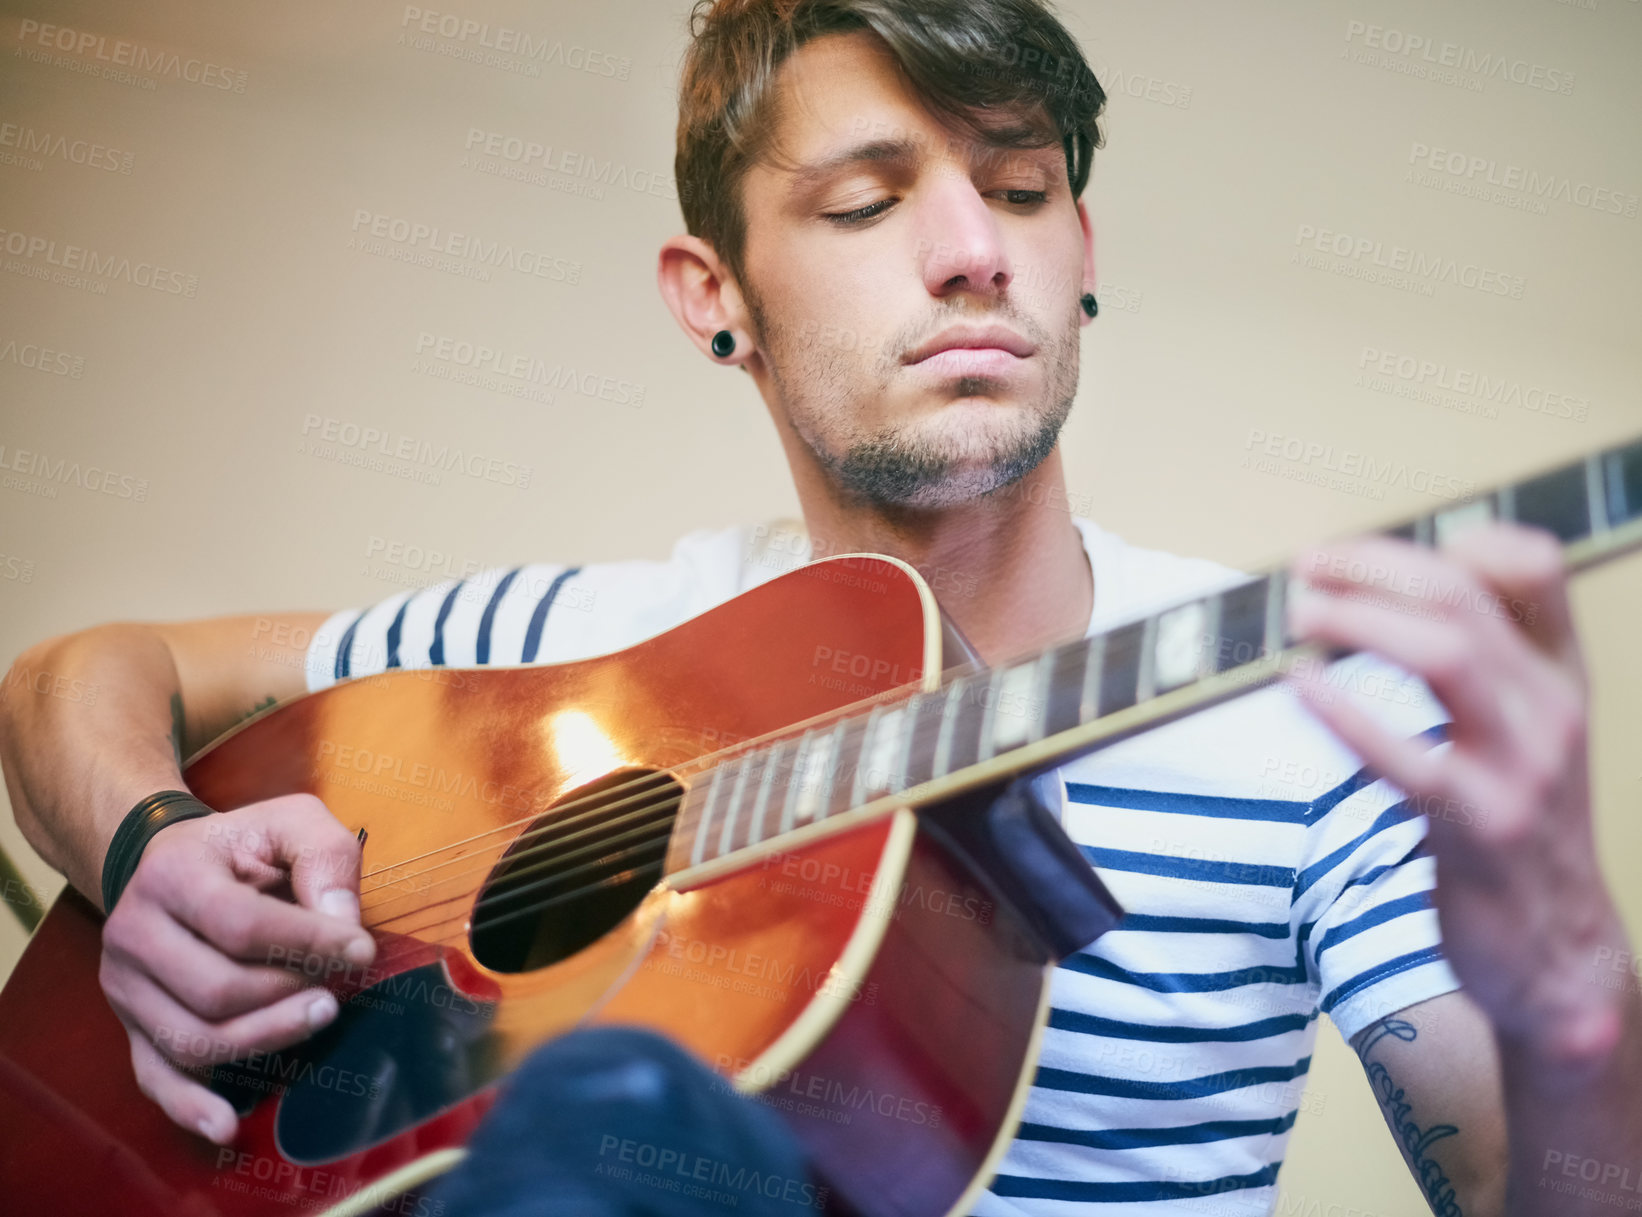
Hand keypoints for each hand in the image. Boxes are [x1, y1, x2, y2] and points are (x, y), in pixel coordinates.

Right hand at [97, 792, 375, 1142]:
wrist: (170, 863)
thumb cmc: (245, 846)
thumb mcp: (292, 822)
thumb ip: (325, 858)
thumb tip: (343, 922)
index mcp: (172, 874)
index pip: (239, 924)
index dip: (307, 943)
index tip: (362, 950)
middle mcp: (134, 933)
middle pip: (217, 990)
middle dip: (289, 993)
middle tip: (338, 986)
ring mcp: (127, 988)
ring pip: (193, 1039)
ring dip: (266, 1038)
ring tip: (322, 1015)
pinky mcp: (132, 1026)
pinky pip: (155, 1076)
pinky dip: (190, 1106)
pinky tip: (228, 1126)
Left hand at [1285, 521, 1627, 1065]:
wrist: (1558, 952)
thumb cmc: (1519, 831)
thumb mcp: (1526, 735)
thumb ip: (1481, 665)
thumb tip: (1386, 594)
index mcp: (1559, 679)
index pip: (1538, 570)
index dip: (1458, 539)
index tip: (1378, 550)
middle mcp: (1550, 712)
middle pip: (1464, 599)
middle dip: (1374, 567)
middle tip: (1308, 567)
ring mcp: (1520, 769)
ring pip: (1447, 656)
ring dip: (1360, 620)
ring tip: (1299, 614)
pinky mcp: (1477, 827)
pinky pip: (1405, 755)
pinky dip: (1344, 711)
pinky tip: (1299, 685)